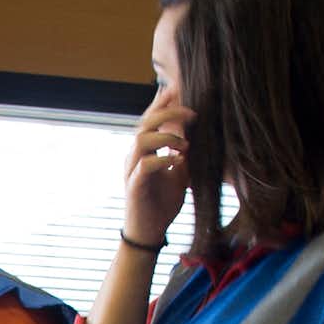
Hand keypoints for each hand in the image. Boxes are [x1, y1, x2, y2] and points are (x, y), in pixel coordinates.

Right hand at [123, 95, 194, 248]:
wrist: (148, 233)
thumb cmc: (161, 204)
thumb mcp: (177, 174)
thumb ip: (180, 155)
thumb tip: (189, 136)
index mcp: (143, 152)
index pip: (149, 121)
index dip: (161, 103)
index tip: (179, 90)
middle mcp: (134, 157)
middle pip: (144, 124)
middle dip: (167, 113)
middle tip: (192, 112)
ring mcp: (132, 171)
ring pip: (141, 140)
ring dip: (166, 137)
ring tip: (185, 144)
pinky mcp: (134, 187)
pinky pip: (145, 166)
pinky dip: (163, 160)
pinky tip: (178, 161)